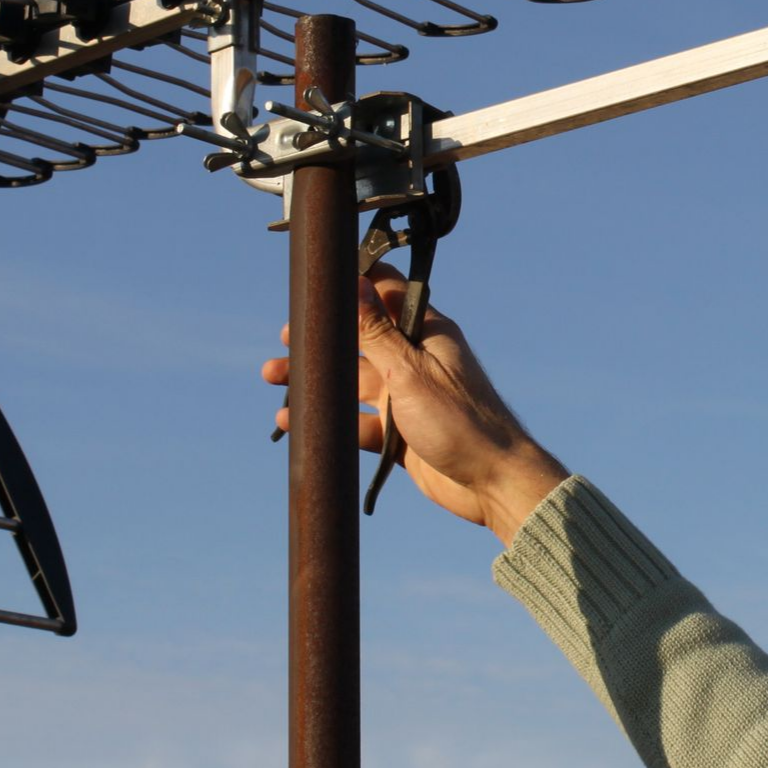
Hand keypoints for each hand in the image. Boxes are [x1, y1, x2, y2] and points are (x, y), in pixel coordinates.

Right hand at [262, 265, 566, 545]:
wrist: (493, 484)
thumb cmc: (463, 421)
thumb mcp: (411, 373)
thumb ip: (377, 333)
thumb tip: (354, 282)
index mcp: (426, 333)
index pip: (384, 292)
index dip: (349, 285)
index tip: (313, 284)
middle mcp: (414, 359)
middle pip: (359, 339)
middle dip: (322, 339)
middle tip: (285, 340)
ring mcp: (406, 397)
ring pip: (352, 381)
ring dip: (318, 381)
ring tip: (275, 379)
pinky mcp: (398, 433)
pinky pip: (356, 422)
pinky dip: (329, 421)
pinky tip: (296, 421)